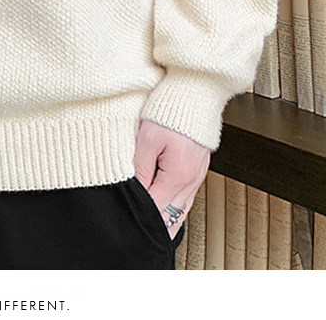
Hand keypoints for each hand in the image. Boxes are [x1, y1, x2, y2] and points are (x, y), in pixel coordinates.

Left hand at [133, 119, 210, 239]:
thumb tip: (133, 191)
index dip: (140, 217)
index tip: (127, 221)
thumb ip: (140, 168)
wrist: (193, 93)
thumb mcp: (147, 137)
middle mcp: (191, 180)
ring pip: (181, 211)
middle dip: (153, 225)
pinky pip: (187, 199)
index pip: (156, 208)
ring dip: (166, 221)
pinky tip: (166, 212)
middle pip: (171, 216)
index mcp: (177, 175)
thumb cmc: (169, 111)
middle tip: (136, 232)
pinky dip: (175, 209)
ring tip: (150, 231)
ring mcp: (197, 177)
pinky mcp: (198, 171)